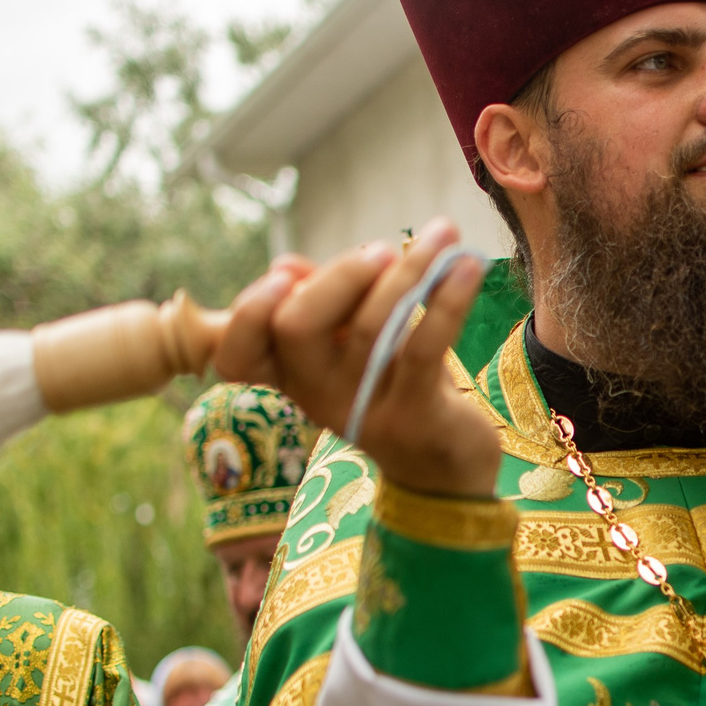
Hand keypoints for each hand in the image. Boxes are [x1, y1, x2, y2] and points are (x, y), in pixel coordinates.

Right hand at [214, 218, 500, 498]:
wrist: (445, 470)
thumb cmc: (392, 390)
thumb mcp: (350, 350)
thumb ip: (322, 305)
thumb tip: (285, 266)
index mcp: (292, 376)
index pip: (237, 355)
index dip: (247, 315)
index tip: (281, 277)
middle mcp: (317, 395)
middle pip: (297, 326)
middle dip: (338, 276)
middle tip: (381, 251)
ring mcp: (365, 408)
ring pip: (370, 327)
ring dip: (410, 270)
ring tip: (441, 235)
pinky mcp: (416, 415)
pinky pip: (425, 347)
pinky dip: (448, 299)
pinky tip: (468, 267)